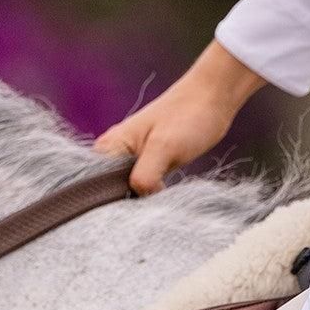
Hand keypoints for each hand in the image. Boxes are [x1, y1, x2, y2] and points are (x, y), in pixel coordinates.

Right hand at [93, 40, 267, 194]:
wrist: (213, 99)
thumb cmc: (188, 115)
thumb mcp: (165, 147)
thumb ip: (144, 176)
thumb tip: (139, 199)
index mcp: (110, 146)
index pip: (96, 187)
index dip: (111, 203)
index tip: (132, 210)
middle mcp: (115, 153)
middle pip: (111, 193)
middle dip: (129, 202)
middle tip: (151, 204)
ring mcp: (132, 158)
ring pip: (128, 191)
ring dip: (142, 199)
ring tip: (159, 197)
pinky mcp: (149, 163)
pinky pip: (142, 187)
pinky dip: (152, 194)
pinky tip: (163, 194)